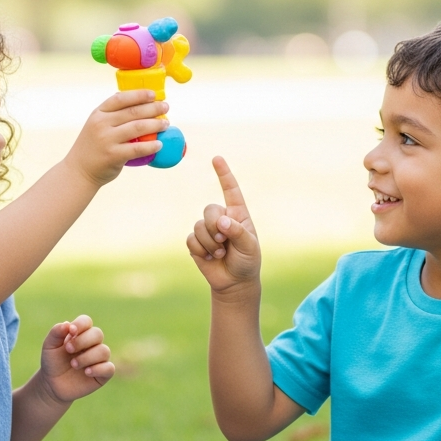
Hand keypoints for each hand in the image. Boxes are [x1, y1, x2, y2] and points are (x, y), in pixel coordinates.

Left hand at [37, 315, 113, 402]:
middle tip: (68, 349)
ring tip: (74, 364)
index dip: (80, 324)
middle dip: (83, 341)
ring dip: (87, 357)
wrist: (52, 385)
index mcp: (80, 334)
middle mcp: (92, 344)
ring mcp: (99, 359)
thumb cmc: (52, 363)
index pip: (86, 322)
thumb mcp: (49, 346)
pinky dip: (98, 369)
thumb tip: (67, 324)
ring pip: (103, 351)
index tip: (71, 331)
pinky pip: (109, 368)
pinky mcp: (103, 374)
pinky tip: (86, 372)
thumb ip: (56, 333)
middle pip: (97, 334)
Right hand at [67, 90, 169, 186]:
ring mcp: (107, 139)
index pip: (120, 99)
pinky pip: (137, 148)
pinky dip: (151, 146)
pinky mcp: (113, 155)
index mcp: (98, 113)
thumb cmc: (93, 146)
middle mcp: (101, 124)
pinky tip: (159, 144)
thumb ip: (113, 115)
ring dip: (155, 125)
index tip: (154, 94)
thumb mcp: (96, 125)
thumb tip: (138, 103)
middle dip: (153, 108)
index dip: (139, 95)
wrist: (79, 170)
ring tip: (166, 124)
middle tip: (166, 107)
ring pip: (138, 127)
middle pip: (133, 112)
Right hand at [187, 156, 260, 294]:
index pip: (231, 190)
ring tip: (220, 254)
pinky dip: (200, 250)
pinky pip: (191, 239)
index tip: (216, 158)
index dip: (224, 174)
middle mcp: (221, 218)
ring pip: (198, 225)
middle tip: (223, 242)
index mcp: (237, 214)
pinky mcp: (196, 242)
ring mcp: (207, 229)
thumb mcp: (249, 247)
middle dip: (214, 226)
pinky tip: (209, 258)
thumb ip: (237, 232)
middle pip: (209, 209)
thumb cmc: (247, 261)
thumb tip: (220, 220)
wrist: (234, 281)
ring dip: (209, 243)